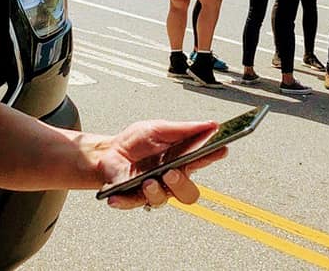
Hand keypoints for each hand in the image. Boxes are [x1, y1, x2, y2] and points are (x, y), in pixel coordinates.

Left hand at [100, 121, 226, 210]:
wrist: (108, 151)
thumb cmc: (136, 141)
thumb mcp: (159, 128)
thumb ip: (184, 129)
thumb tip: (211, 125)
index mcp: (181, 160)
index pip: (203, 160)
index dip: (213, 156)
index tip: (220, 149)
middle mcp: (171, 179)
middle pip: (189, 193)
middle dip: (182, 184)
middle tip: (172, 172)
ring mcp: (154, 190)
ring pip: (164, 200)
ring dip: (155, 191)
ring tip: (147, 181)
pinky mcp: (133, 197)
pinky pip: (132, 203)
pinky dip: (124, 200)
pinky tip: (117, 196)